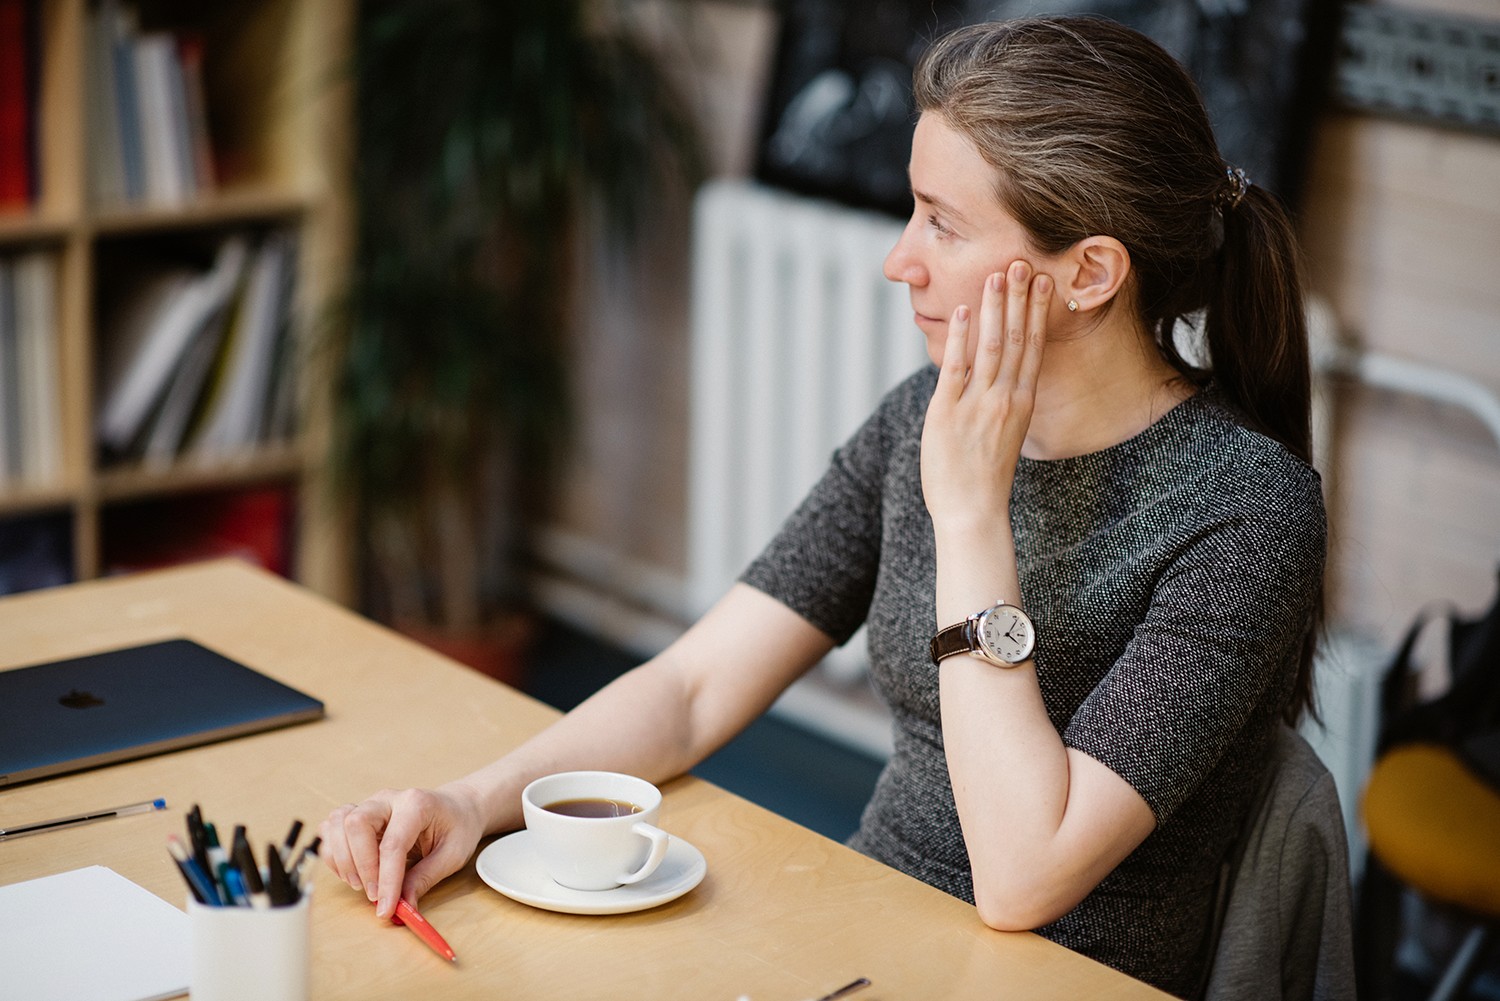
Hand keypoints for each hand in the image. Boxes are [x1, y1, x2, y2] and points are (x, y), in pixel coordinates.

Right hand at [318, 783, 486, 918]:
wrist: (458, 806)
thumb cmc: (458, 827)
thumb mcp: (453, 855)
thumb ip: (425, 878)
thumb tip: (402, 906)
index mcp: (417, 804)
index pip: (392, 844)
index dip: (386, 880)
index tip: (385, 908)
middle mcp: (389, 799)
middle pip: (355, 823)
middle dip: (360, 865)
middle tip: (374, 893)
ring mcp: (371, 804)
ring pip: (337, 822)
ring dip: (342, 858)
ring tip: (360, 883)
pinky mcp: (359, 814)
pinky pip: (332, 828)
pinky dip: (333, 852)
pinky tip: (350, 871)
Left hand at [920, 260, 1051, 529]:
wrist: (972, 511)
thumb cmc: (984, 480)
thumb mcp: (1002, 436)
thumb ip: (1001, 406)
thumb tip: (992, 381)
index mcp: (1021, 404)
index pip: (1032, 348)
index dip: (1036, 313)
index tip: (1042, 283)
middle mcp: (1005, 399)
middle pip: (1015, 339)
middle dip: (1018, 299)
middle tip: (1022, 262)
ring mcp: (978, 404)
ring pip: (990, 346)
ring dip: (994, 308)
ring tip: (998, 275)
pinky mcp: (949, 411)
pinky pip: (956, 367)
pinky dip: (961, 337)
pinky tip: (963, 310)